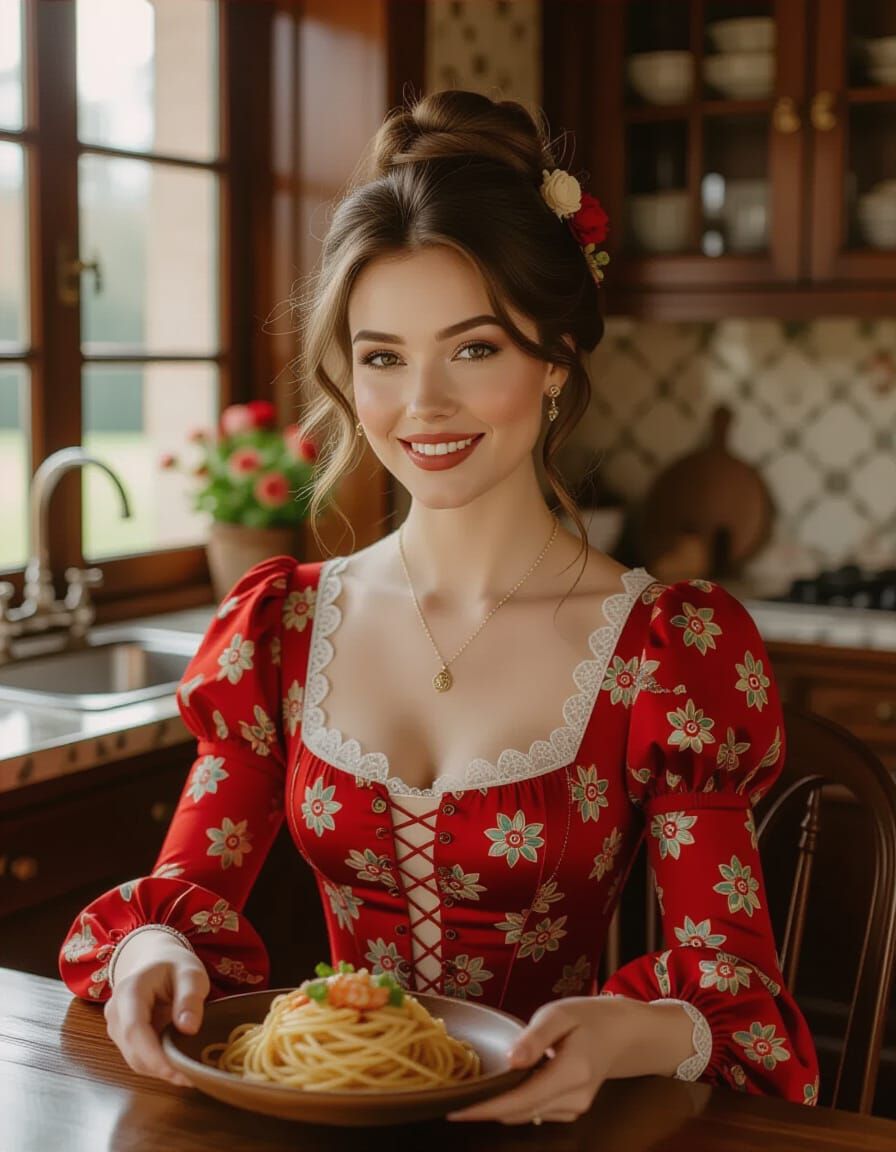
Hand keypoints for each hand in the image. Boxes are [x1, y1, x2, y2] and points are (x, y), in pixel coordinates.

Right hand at [103, 935, 209, 1086]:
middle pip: (133, 1052)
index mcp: (129, 992)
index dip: (154, 1056)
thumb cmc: (173, 965)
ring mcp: (116, 1027)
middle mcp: (116, 1013)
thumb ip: (190, 997)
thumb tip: (189, 1029)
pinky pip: (139, 1057)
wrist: (154, 959)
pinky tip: (179, 1065)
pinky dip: (158, 1065)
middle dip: (162, 1068)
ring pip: (135, 1060)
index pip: (135, 1031)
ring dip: (160, 1069)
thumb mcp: (190, 972)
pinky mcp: (123, 1038)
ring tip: (190, 1073)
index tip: (178, 1072)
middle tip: (194, 1077)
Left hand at [447, 996, 693, 1124]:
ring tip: (477, 1087)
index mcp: (571, 1073)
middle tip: (454, 1098)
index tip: (454, 1111)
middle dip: (485, 1109)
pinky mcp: (572, 1110)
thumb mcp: (559, 1014)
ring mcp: (575, 1108)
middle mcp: (574, 1099)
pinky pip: (536, 1111)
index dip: (485, 1109)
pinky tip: (509, 1083)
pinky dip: (517, 1102)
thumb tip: (510, 1061)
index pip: (520, 1100)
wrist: (622, 1033)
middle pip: (520, 1112)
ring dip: (500, 1104)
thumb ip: (534, 1038)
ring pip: (526, 1114)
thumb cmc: (588, 1017)